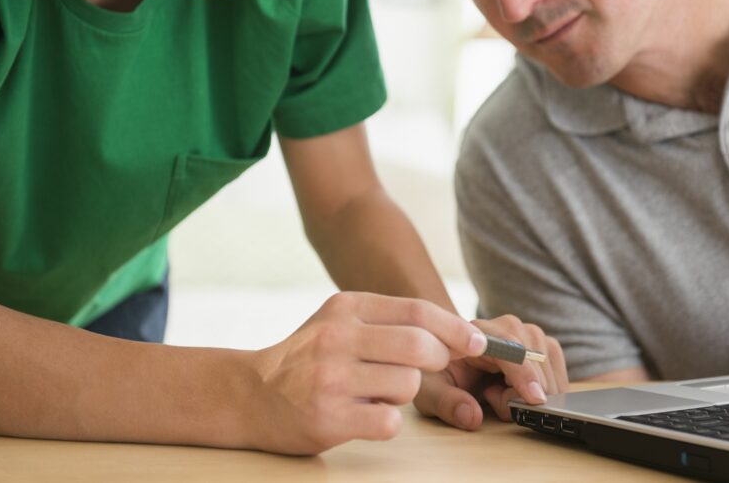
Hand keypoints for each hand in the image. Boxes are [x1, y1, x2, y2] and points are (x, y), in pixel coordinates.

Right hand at [241, 291, 487, 454]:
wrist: (250, 394)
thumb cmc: (307, 357)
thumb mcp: (340, 321)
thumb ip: (389, 321)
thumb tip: (457, 332)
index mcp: (346, 307)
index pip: (417, 311)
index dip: (455, 328)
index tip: (478, 342)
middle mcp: (337, 337)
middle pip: (421, 346)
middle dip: (437, 361)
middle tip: (427, 369)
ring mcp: (331, 378)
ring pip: (408, 384)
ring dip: (404, 393)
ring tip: (376, 392)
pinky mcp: (328, 416)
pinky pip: (389, 420)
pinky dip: (387, 420)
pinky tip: (365, 414)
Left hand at [414, 315, 567, 429]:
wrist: (448, 365)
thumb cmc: (438, 376)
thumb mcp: (430, 392)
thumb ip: (447, 403)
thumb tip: (472, 417)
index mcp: (475, 331)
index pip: (509, 347)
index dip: (523, 373)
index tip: (535, 399)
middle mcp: (504, 325)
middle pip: (534, 354)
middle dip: (525, 389)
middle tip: (496, 404)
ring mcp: (525, 333)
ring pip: (548, 359)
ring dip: (537, 388)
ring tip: (504, 397)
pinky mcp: (539, 344)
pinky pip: (556, 365)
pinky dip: (548, 386)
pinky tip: (525, 394)